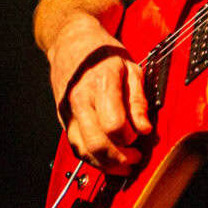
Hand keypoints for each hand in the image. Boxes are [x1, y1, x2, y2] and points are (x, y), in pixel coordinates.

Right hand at [48, 21, 153, 175]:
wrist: (71, 42)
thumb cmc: (103, 53)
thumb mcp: (131, 68)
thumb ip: (138, 100)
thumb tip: (144, 129)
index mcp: (101, 84)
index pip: (113, 125)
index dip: (130, 136)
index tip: (140, 134)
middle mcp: (80, 100)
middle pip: (96, 143)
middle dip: (119, 158)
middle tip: (135, 158)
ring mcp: (68, 112)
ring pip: (83, 150)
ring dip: (105, 164)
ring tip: (124, 165)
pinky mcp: (62, 119)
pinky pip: (75, 146)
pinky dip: (91, 158)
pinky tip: (107, 158)